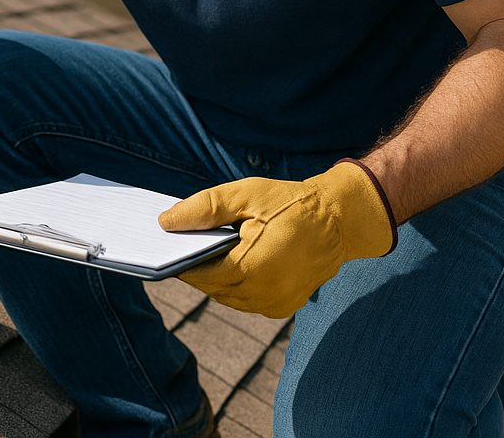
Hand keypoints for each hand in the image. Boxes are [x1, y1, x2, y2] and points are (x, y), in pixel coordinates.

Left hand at [158, 160, 395, 317]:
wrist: (338, 220)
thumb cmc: (289, 203)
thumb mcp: (244, 195)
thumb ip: (203, 209)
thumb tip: (165, 223)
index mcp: (251, 267)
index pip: (199, 274)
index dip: (181, 262)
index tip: (166, 248)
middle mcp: (263, 294)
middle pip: (212, 288)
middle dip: (198, 269)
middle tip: (185, 247)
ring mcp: (274, 304)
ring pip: (228, 298)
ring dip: (217, 279)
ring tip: (208, 253)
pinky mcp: (283, 308)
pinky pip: (247, 301)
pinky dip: (237, 286)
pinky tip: (234, 263)